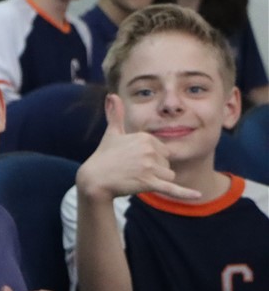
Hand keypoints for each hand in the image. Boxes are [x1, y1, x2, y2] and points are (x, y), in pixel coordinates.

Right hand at [76, 94, 199, 201]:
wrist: (94, 179)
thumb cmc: (103, 156)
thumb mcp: (111, 133)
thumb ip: (115, 114)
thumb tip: (111, 95)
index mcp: (145, 137)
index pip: (163, 150)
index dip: (152, 158)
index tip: (134, 159)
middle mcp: (149, 150)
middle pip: (166, 163)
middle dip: (155, 169)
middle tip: (133, 170)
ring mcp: (149, 167)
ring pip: (168, 175)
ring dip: (156, 180)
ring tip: (136, 178)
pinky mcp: (148, 182)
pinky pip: (171, 188)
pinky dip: (184, 193)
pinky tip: (197, 195)